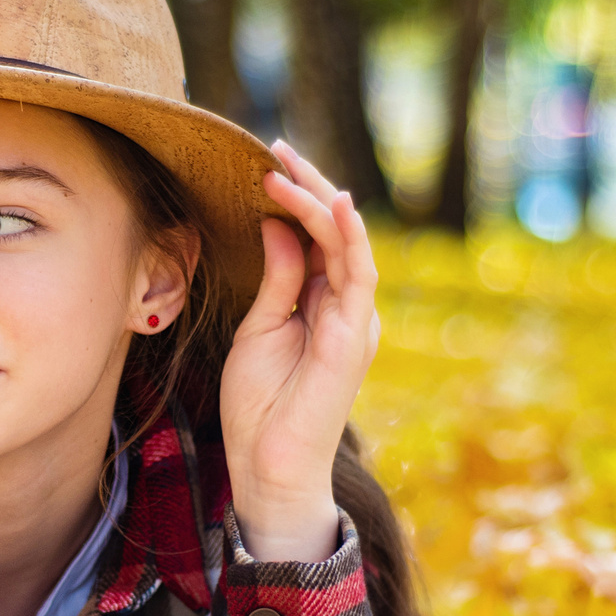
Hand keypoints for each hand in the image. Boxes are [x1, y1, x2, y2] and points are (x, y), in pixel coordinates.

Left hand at [218, 142, 379, 561]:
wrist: (268, 464)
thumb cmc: (260, 405)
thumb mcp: (258, 327)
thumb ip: (276, 278)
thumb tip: (272, 224)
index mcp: (322, 304)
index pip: (317, 237)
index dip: (296, 199)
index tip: (264, 165)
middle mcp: (345, 307)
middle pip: (335, 231)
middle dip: (309, 187)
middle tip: (277, 150)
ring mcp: (354, 320)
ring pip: (348, 244)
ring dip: (320, 201)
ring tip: (288, 167)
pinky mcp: (354, 336)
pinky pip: (358, 276)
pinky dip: (349, 236)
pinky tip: (333, 203)